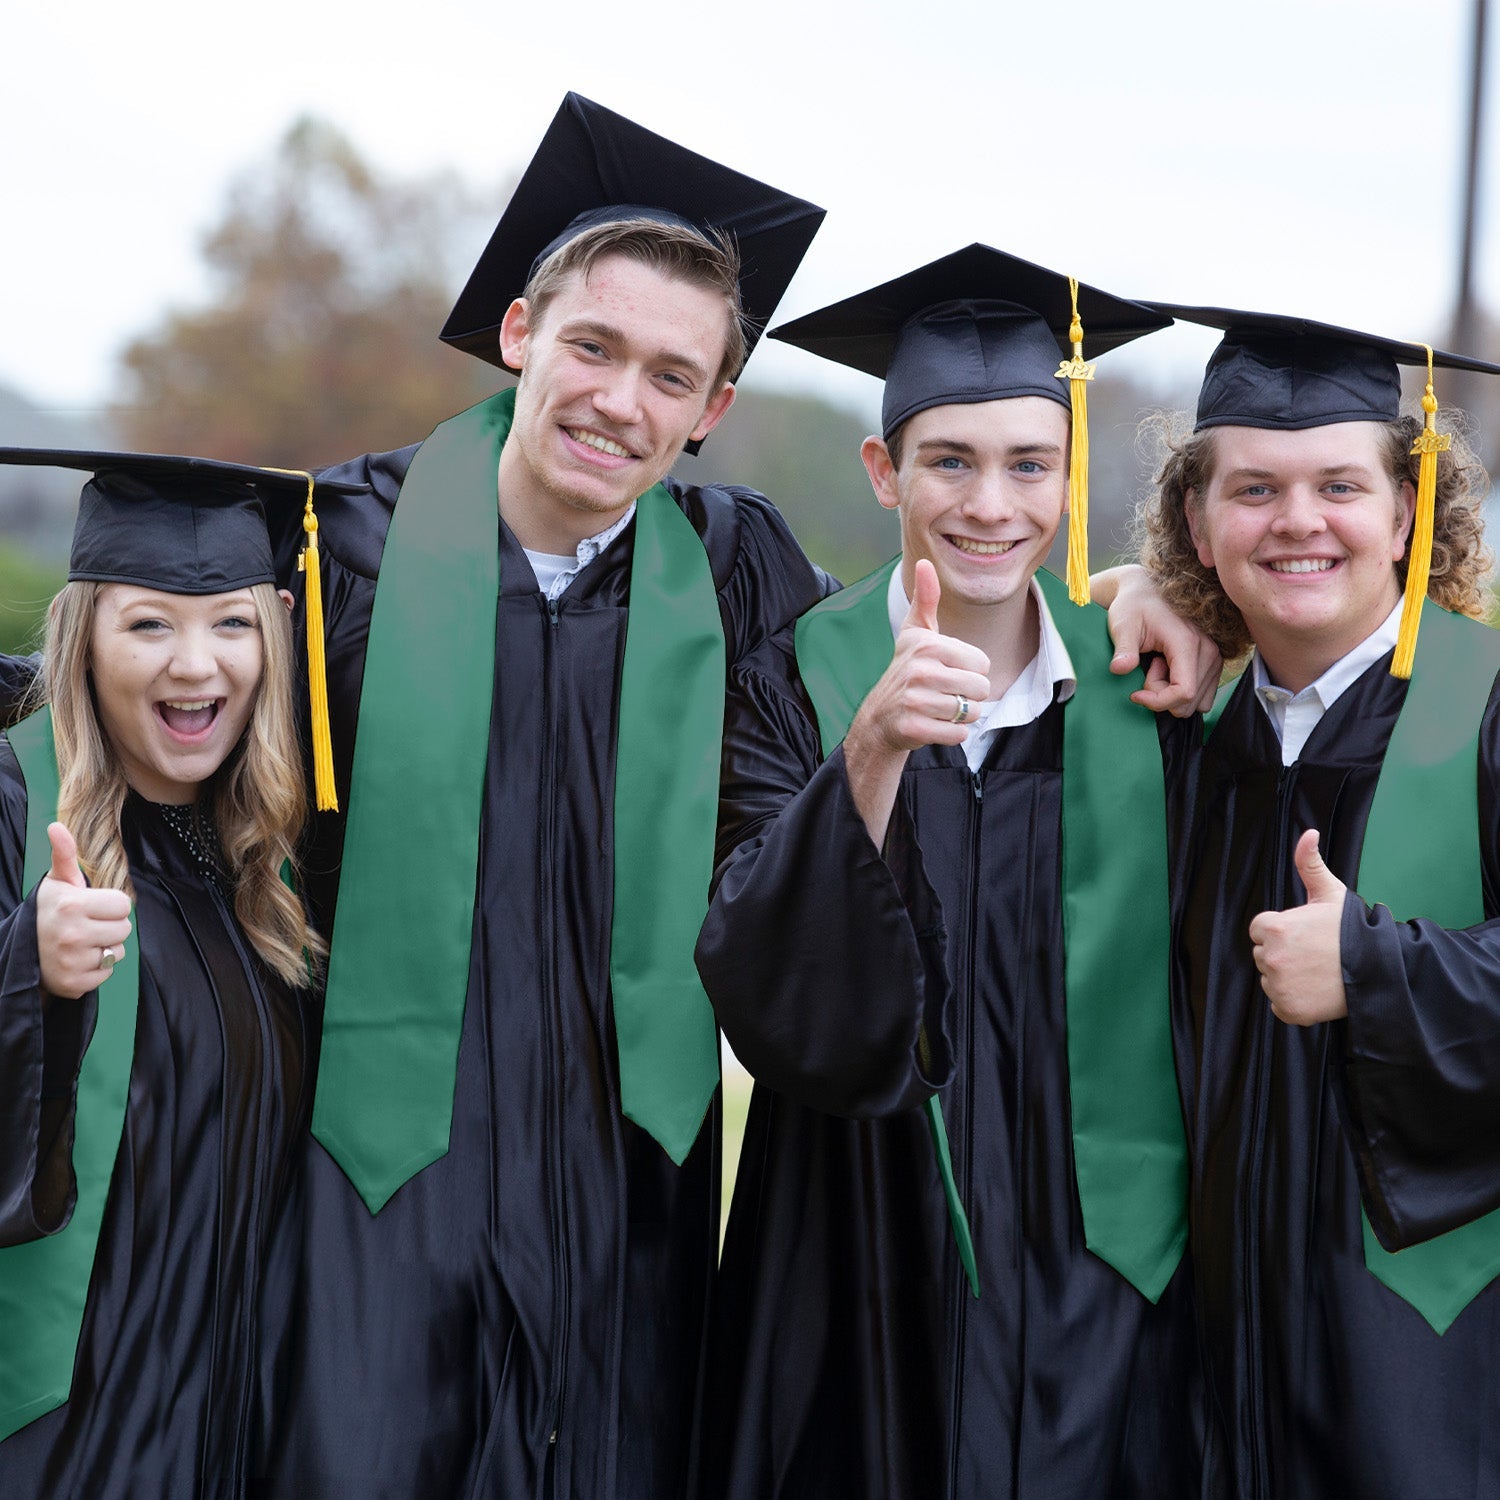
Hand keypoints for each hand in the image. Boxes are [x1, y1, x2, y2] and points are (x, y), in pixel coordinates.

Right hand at [35, 823, 132, 999]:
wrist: (22, 952)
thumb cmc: (49, 911)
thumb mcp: (57, 882)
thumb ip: (65, 854)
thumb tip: (56, 826)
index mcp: (72, 905)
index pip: (123, 904)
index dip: (110, 905)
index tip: (90, 907)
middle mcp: (72, 934)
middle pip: (125, 929)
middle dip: (109, 926)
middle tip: (85, 925)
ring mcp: (72, 961)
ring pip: (117, 952)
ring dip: (104, 948)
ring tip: (80, 943)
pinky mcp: (74, 984)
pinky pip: (107, 974)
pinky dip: (96, 969)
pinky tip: (77, 960)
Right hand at [851, 560, 991, 755]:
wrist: (881, 716)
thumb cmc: (907, 669)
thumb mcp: (915, 633)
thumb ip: (926, 599)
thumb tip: (925, 563)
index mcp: (928, 645)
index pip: (982, 663)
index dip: (971, 671)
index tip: (948, 671)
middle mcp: (920, 671)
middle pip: (981, 688)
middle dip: (969, 696)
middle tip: (945, 693)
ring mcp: (915, 700)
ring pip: (971, 712)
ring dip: (961, 715)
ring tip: (939, 708)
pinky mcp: (914, 727)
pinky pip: (959, 734)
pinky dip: (952, 733)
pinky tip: (934, 724)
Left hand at [1095, 564, 1221, 716]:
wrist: (1147, 592)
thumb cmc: (1134, 606)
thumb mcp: (1122, 625)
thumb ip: (1123, 648)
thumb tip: (1120, 668)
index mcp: (1187, 642)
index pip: (1184, 692)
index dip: (1158, 701)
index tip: (1135, 694)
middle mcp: (1209, 650)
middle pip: (1188, 700)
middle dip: (1162, 695)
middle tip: (1149, 667)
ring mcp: (1214, 657)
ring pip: (1195, 701)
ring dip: (1171, 692)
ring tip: (1157, 664)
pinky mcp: (1213, 662)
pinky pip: (1201, 695)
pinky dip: (1181, 690)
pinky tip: (1168, 669)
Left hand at [1248, 829, 1348, 1024]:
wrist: (1379, 970)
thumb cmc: (1352, 930)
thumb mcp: (1330, 893)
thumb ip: (1309, 863)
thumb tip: (1308, 833)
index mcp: (1274, 928)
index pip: (1261, 930)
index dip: (1283, 930)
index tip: (1306, 934)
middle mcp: (1271, 957)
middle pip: (1263, 954)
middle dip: (1284, 952)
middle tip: (1315, 953)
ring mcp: (1278, 985)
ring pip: (1271, 978)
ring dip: (1287, 976)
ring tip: (1317, 971)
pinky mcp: (1288, 1009)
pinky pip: (1279, 1003)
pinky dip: (1293, 1000)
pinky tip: (1316, 990)